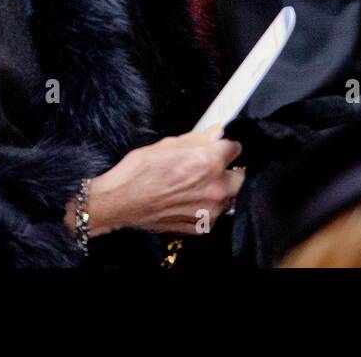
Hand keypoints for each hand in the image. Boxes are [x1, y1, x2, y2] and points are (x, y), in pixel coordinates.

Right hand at [84, 129, 245, 236]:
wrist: (120, 202)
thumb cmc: (140, 172)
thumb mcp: (169, 144)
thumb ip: (199, 139)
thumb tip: (217, 133)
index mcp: (209, 163)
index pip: (236, 148)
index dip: (226, 145)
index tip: (220, 147)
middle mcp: (215, 189)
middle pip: (239, 177)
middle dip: (229, 171)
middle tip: (211, 168)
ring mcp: (209, 211)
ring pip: (228, 198)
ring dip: (219, 191)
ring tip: (196, 186)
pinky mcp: (200, 227)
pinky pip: (214, 215)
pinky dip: (207, 208)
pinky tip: (189, 201)